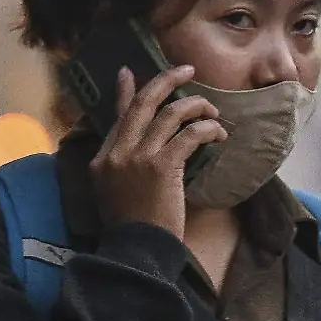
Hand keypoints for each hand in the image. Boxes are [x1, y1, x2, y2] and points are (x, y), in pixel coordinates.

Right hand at [88, 64, 227, 236]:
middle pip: (142, 103)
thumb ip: (124, 167)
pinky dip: (207, 130)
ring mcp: (138, 157)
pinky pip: (190, 134)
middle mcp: (117, 153)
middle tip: (186, 70)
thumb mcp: (115, 194)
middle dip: (166, 79)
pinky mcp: (162, 166)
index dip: (126, 92)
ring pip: (171, 113)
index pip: (118, 116)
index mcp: (102, 159)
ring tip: (212, 112)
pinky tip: (218, 134)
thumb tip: (144, 148)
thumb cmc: (133, 229)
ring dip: (196, 107)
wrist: (137, 251)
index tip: (129, 72)